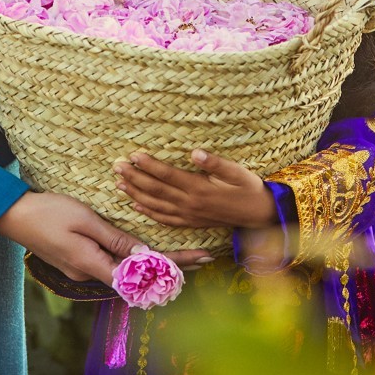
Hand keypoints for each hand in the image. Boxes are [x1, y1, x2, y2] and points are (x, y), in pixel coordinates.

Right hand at [0, 191, 211, 282]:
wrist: (12, 216)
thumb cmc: (47, 212)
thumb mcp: (84, 220)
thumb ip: (114, 239)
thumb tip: (144, 255)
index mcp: (93, 264)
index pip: (141, 274)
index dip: (172, 268)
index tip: (198, 260)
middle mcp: (91, 273)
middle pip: (138, 276)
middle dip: (172, 267)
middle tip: (203, 257)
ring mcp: (83, 270)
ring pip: (127, 271)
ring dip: (155, 264)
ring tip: (185, 257)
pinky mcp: (79, 262)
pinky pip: (113, 264)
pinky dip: (135, 260)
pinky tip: (147, 255)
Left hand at [115, 149, 277, 229]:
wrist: (258, 215)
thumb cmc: (248, 188)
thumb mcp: (237, 172)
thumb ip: (215, 163)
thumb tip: (194, 152)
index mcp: (199, 189)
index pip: (167, 175)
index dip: (149, 165)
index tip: (133, 154)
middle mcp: (190, 204)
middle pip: (156, 190)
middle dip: (134, 178)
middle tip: (116, 166)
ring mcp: (189, 215)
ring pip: (156, 205)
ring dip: (135, 194)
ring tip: (118, 184)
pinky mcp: (190, 222)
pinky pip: (164, 219)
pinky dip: (148, 212)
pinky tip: (136, 205)